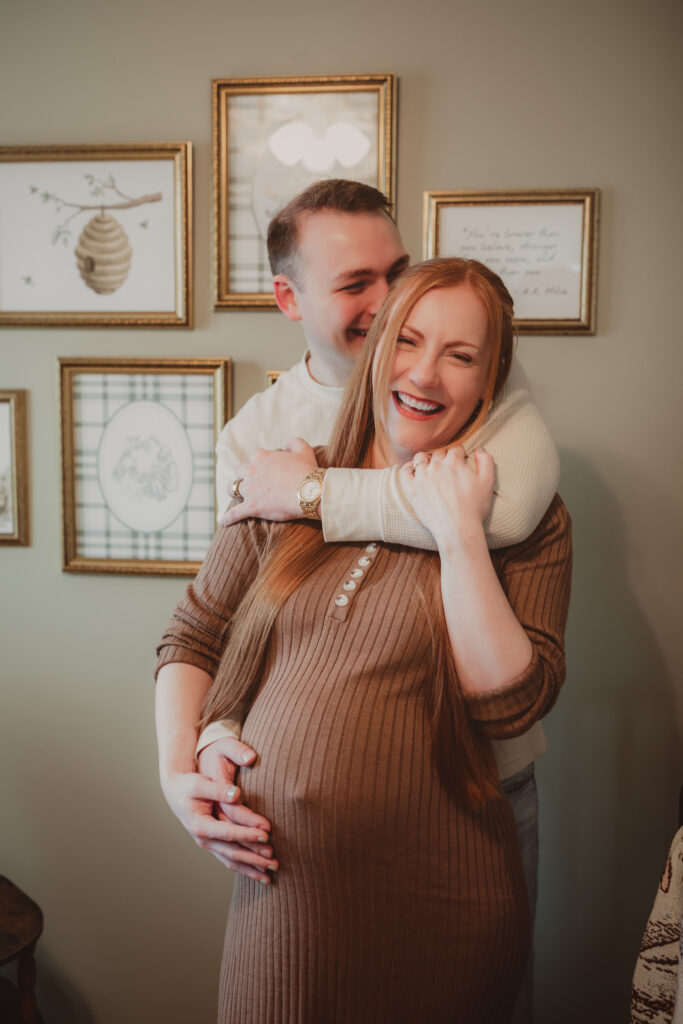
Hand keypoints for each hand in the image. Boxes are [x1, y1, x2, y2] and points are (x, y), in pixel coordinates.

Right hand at [162, 739, 276, 883]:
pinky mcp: (214, 845)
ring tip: (271, 875)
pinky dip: (245, 868)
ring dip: (252, 868)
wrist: (176, 793)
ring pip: (232, 860)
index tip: (266, 834)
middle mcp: (204, 839)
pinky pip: (230, 860)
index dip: (247, 833)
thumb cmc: (189, 785)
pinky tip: (259, 874)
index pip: (228, 832)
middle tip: (275, 861)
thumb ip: (219, 790)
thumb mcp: (200, 784)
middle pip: (233, 852)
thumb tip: (236, 794)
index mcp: (200, 825)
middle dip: (254, 858)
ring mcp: (209, 844)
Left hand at [222, 438, 317, 526]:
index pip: (256, 455)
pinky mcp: (252, 507)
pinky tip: (224, 522)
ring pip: (233, 487)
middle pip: (240, 469)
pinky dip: (229, 518)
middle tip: (252, 480)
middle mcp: (252, 471)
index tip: (269, 467)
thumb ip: (293, 442)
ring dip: (234, 490)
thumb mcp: (304, 449)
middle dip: (244, 473)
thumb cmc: (307, 471)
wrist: (309, 492)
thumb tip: (286, 446)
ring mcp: (250, 490)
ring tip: (236, 494)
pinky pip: (235, 513)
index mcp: (262, 457)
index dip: (262, 461)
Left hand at [399, 447, 494, 547]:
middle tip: (448, 469)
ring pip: (420, 459)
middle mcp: (436, 466)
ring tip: (430, 468)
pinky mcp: (411, 490)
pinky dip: (408, 469)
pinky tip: (413, 471)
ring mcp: (422, 477)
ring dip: (426, 460)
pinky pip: (405, 472)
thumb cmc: (474, 508)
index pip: (456, 449)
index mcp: (454, 462)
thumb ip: (486, 461)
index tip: (461, 461)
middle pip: (438, 453)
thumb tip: (479, 449)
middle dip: (444, 458)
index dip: (460, 455)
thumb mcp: (487, 482)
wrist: (457, 529)